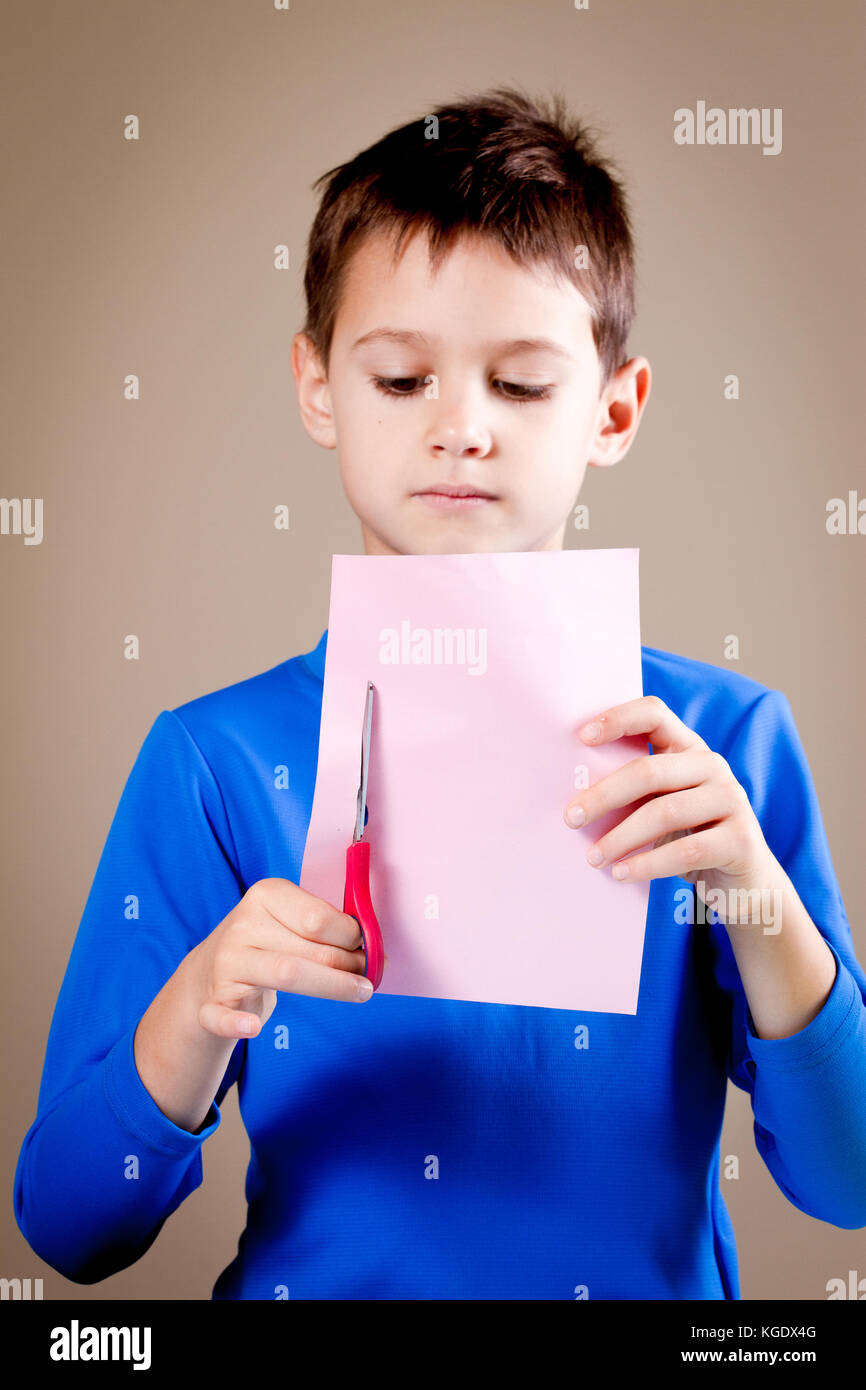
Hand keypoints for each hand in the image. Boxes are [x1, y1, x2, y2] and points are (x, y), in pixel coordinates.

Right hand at [189, 878, 386, 1039]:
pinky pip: (221, 1016)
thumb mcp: (291, 922)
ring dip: (333, 986)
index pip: (318, 917)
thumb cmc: (267, 944)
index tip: (368, 946)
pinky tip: (253, 1027)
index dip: (352, 935)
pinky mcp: (212, 1002)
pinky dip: (235, 1023)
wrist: (210, 972)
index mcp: (265, 895)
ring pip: (288, 974)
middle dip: (350, 963)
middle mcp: (243, 925)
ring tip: (362, 992)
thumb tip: (374, 947)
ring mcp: (226, 963)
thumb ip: (327, 928)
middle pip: (311, 948)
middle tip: (369, 974)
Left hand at [562, 694, 777, 910]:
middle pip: (649, 771)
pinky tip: (621, 873)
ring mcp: (731, 800)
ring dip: (621, 838)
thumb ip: (635, 792)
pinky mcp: (741, 839)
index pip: (654, 714)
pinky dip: (647, 864)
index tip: (582, 738)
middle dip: (603, 795)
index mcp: (689, 749)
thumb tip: (574, 801)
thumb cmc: (690, 838)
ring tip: (593, 857)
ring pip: (664, 813)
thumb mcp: (663, 806)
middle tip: (571, 818)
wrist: (744, 883)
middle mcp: (713, 766)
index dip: (618, 719)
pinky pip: (685, 851)